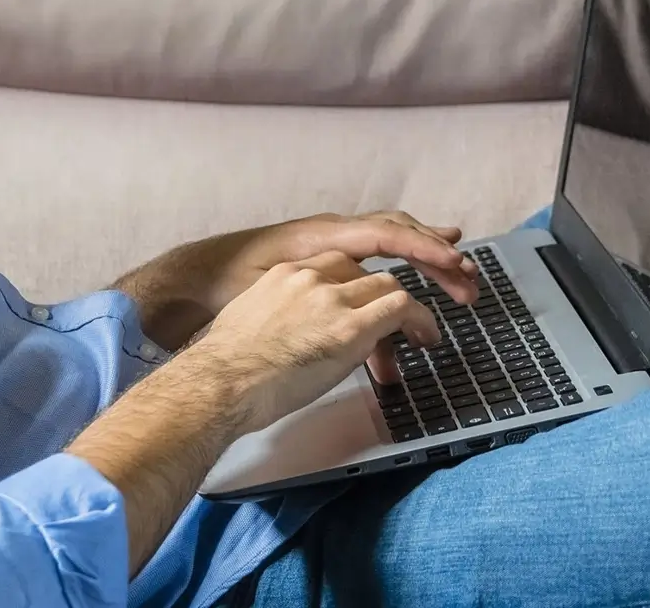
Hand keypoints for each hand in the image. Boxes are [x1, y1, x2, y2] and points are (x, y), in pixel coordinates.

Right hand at [182, 251, 445, 430]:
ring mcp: (332, 299)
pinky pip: (400, 308)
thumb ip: (275, 319)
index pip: (335, 268)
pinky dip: (420, 321)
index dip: (356, 290)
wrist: (222, 383)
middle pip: (365, 275)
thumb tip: (286, 339)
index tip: (363, 309)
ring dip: (408, 310)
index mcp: (284, 275)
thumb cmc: (227, 371)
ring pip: (388, 286)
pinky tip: (427, 337)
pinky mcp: (351, 326)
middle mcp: (311, 277)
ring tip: (422, 334)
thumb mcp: (249, 324)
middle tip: (398, 326)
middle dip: (384, 299)